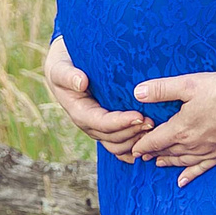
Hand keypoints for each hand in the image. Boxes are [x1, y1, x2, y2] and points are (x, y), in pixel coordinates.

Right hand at [44, 36, 150, 159]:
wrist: (64, 68)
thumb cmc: (64, 66)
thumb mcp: (60, 67)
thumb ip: (68, 75)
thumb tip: (81, 82)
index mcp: (79, 113)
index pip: (102, 123)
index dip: (120, 122)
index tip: (139, 116)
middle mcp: (90, 125)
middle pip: (113, 138)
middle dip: (133, 133)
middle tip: (153, 122)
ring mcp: (99, 129)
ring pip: (119, 146)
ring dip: (136, 141)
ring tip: (154, 130)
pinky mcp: (108, 128)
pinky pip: (122, 146)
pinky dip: (134, 148)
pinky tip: (150, 145)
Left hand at [128, 60, 215, 185]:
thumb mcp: (188, 84)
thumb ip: (161, 89)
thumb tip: (136, 92)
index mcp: (181, 128)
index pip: (155, 140)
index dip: (142, 145)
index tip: (134, 150)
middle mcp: (192, 143)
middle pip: (168, 152)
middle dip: (154, 154)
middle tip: (143, 156)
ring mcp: (208, 150)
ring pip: (183, 161)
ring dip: (169, 163)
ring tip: (159, 164)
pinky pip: (202, 168)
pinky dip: (191, 175)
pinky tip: (183, 181)